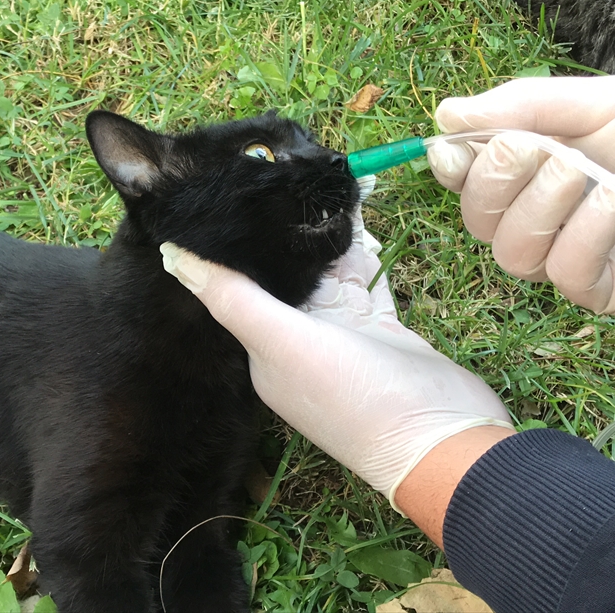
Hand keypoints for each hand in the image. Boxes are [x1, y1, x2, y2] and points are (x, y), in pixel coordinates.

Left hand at [160, 219, 513, 509]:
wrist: (444, 437)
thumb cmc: (354, 395)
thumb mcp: (283, 344)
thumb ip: (234, 299)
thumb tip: (170, 257)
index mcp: (264, 351)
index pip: (238, 288)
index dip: (237, 246)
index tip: (231, 196)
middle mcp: (297, 343)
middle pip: (283, 275)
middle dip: (283, 232)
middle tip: (284, 178)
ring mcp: (341, 336)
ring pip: (324, 273)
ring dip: (324, 236)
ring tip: (322, 185)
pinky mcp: (379, 329)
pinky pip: (362, 279)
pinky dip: (360, 251)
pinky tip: (358, 216)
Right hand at [427, 75, 614, 317]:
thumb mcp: (599, 102)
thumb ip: (524, 107)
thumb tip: (444, 115)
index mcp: (538, 172)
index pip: (470, 180)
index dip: (456, 167)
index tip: (458, 146)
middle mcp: (548, 218)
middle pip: (479, 220)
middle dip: (497, 180)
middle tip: (536, 148)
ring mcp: (575, 256)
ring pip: (511, 251)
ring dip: (541, 205)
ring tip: (588, 171)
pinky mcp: (608, 289)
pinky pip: (564, 272)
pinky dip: (584, 230)